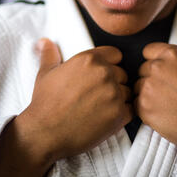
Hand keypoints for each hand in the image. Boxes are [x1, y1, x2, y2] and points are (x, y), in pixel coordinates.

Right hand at [20, 38, 132, 166]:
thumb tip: (45, 42)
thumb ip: (50, 54)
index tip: (102, 73)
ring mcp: (113, 94)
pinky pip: (131, 110)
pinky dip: (122, 114)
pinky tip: (106, 117)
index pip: (115, 54)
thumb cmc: (46, 104)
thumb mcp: (45, 73)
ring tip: (100, 107)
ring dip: (118, 98)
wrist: (45, 133)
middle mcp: (104, 74)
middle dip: (113, 82)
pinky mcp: (119, 115)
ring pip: (127, 92)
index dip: (109, 63)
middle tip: (97, 93)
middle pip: (122, 73)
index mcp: (89, 59)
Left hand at [133, 36, 176, 154]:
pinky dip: (146, 110)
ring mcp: (149, 87)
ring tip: (167, 104)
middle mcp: (157, 67)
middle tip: (170, 91)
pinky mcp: (144, 107)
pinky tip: (163, 114)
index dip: (157, 61)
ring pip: (138, 87)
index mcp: (172, 54)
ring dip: (148, 94)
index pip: (149, 51)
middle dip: (153, 79)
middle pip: (143, 69)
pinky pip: (136, 105)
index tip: (167, 73)